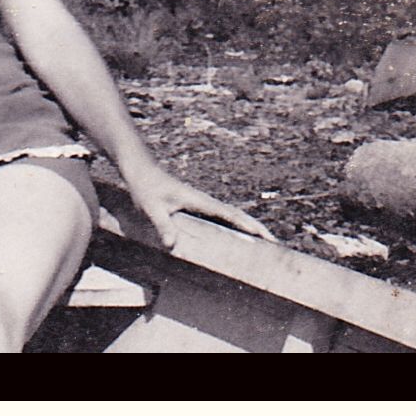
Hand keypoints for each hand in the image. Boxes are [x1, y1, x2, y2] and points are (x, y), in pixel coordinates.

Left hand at [122, 161, 275, 249]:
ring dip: (248, 228)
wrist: (141, 170)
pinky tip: (236, 236)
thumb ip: (162, 225)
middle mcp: (205, 202)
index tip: (264, 236)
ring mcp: (202, 204)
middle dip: (256, 228)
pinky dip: (233, 226)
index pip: (229, 215)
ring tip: (264, 242)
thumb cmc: (146, 187)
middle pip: (237, 216)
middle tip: (274, 243)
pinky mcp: (196, 206)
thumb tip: (171, 245)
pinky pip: (220, 219)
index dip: (247, 226)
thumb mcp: (151, 208)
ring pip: (231, 217)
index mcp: (199, 201)